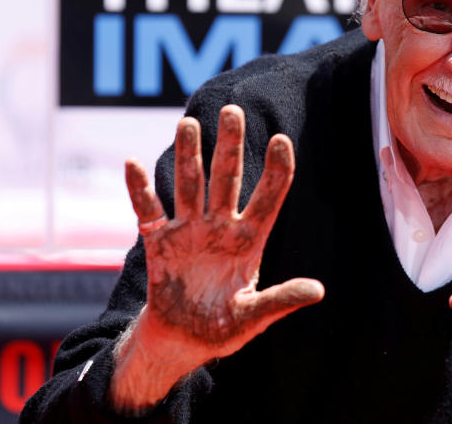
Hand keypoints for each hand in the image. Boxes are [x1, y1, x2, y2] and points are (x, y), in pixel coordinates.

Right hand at [111, 105, 323, 410]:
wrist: (182, 341)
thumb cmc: (224, 328)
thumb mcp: (254, 316)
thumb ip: (281, 301)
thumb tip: (318, 290)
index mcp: (249, 241)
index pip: (267, 198)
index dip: (276, 170)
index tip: (282, 139)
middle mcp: (220, 227)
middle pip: (227, 179)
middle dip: (229, 146)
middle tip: (232, 111)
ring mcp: (189, 230)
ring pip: (190, 184)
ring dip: (189, 155)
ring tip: (189, 123)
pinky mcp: (159, 242)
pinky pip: (148, 210)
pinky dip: (139, 189)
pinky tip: (133, 163)